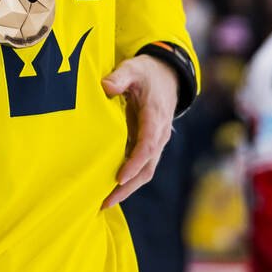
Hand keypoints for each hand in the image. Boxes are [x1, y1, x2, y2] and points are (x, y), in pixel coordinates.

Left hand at [102, 54, 177, 208]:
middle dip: (129, 186)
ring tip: (105, 203)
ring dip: (128, 189)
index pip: (148, 144)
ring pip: (146, 171)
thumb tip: (106, 87)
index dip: (135, 162)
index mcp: (155, 116)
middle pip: (148, 166)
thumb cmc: (146, 73)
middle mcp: (160, 133)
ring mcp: (157, 142)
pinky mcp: (151, 146)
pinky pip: (142, 167)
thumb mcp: (133, 68)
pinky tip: (110, 191)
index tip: (120, 178)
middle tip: (106, 202)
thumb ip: (120, 77)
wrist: (167, 77)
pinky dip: (129, 181)